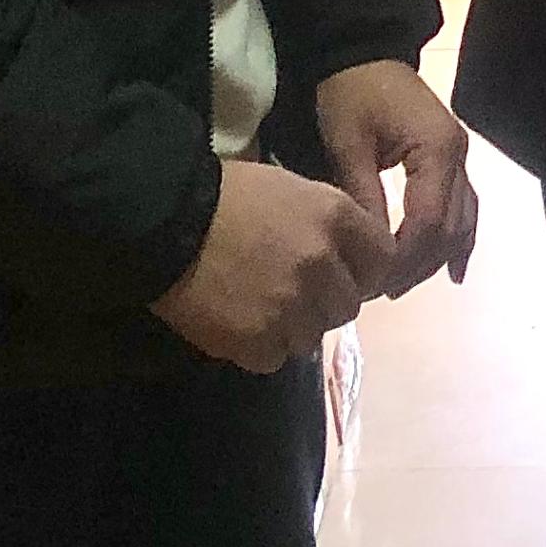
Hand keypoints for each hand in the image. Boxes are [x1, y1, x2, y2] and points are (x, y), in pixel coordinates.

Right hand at [154, 161, 392, 371]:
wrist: (164, 222)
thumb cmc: (224, 194)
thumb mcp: (288, 188)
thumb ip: (324, 222)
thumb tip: (342, 257)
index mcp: (333, 216)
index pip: (381, 258)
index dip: (363, 270)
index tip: (345, 275)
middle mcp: (322, 263)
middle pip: (348, 305)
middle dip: (325, 302)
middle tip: (293, 293)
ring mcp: (291, 305)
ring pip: (313, 336)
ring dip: (292, 327)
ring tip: (260, 309)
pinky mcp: (258, 340)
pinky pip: (276, 358)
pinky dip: (260, 347)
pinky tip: (239, 324)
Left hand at [315, 58, 481, 295]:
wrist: (361, 52)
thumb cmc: (349, 95)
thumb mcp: (348, 146)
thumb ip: (363, 198)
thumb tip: (370, 251)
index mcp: (437, 150)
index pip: (429, 221)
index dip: (404, 258)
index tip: (372, 283)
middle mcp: (459, 156)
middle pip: (450, 227)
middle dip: (418, 265)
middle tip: (380, 292)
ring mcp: (460, 157)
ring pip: (462, 221)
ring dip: (435, 257)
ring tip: (401, 286)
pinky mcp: (451, 159)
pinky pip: (463, 207)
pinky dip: (458, 239)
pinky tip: (452, 271)